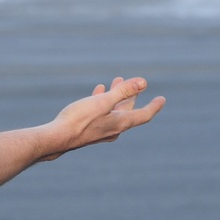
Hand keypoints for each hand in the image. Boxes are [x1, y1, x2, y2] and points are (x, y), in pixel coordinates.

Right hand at [43, 77, 165, 159]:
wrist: (57, 138)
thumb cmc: (79, 119)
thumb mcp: (103, 102)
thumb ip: (123, 91)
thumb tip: (143, 82)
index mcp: (120, 123)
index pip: (144, 115)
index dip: (154, 106)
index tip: (162, 99)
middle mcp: (113, 129)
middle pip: (129, 112)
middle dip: (132, 96)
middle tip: (134, 84)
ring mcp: (101, 131)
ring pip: (114, 111)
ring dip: (116, 97)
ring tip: (114, 82)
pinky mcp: (90, 130)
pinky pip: (102, 114)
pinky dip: (103, 102)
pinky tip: (98, 91)